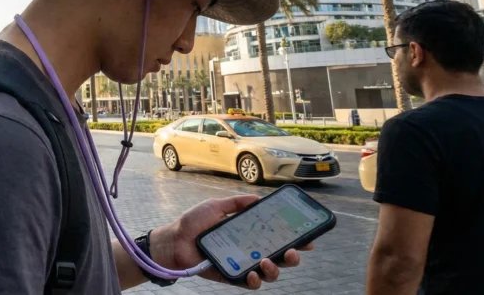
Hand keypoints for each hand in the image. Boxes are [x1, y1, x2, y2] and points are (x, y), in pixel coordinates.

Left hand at [150, 195, 312, 289]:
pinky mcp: (231, 277)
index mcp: (249, 234)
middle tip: (293, 251)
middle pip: (280, 258)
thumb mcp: (216, 207)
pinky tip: (252, 274)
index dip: (296, 240)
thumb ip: (237, 203)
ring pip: (269, 274)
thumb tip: (258, 198)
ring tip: (268, 261)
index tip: (310, 239)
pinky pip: (249, 284)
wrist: (174, 239)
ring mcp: (242, 265)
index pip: (278, 237)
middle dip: (293, 257)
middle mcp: (250, 251)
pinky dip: (254, 281)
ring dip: (275, 270)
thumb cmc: (193, 223)